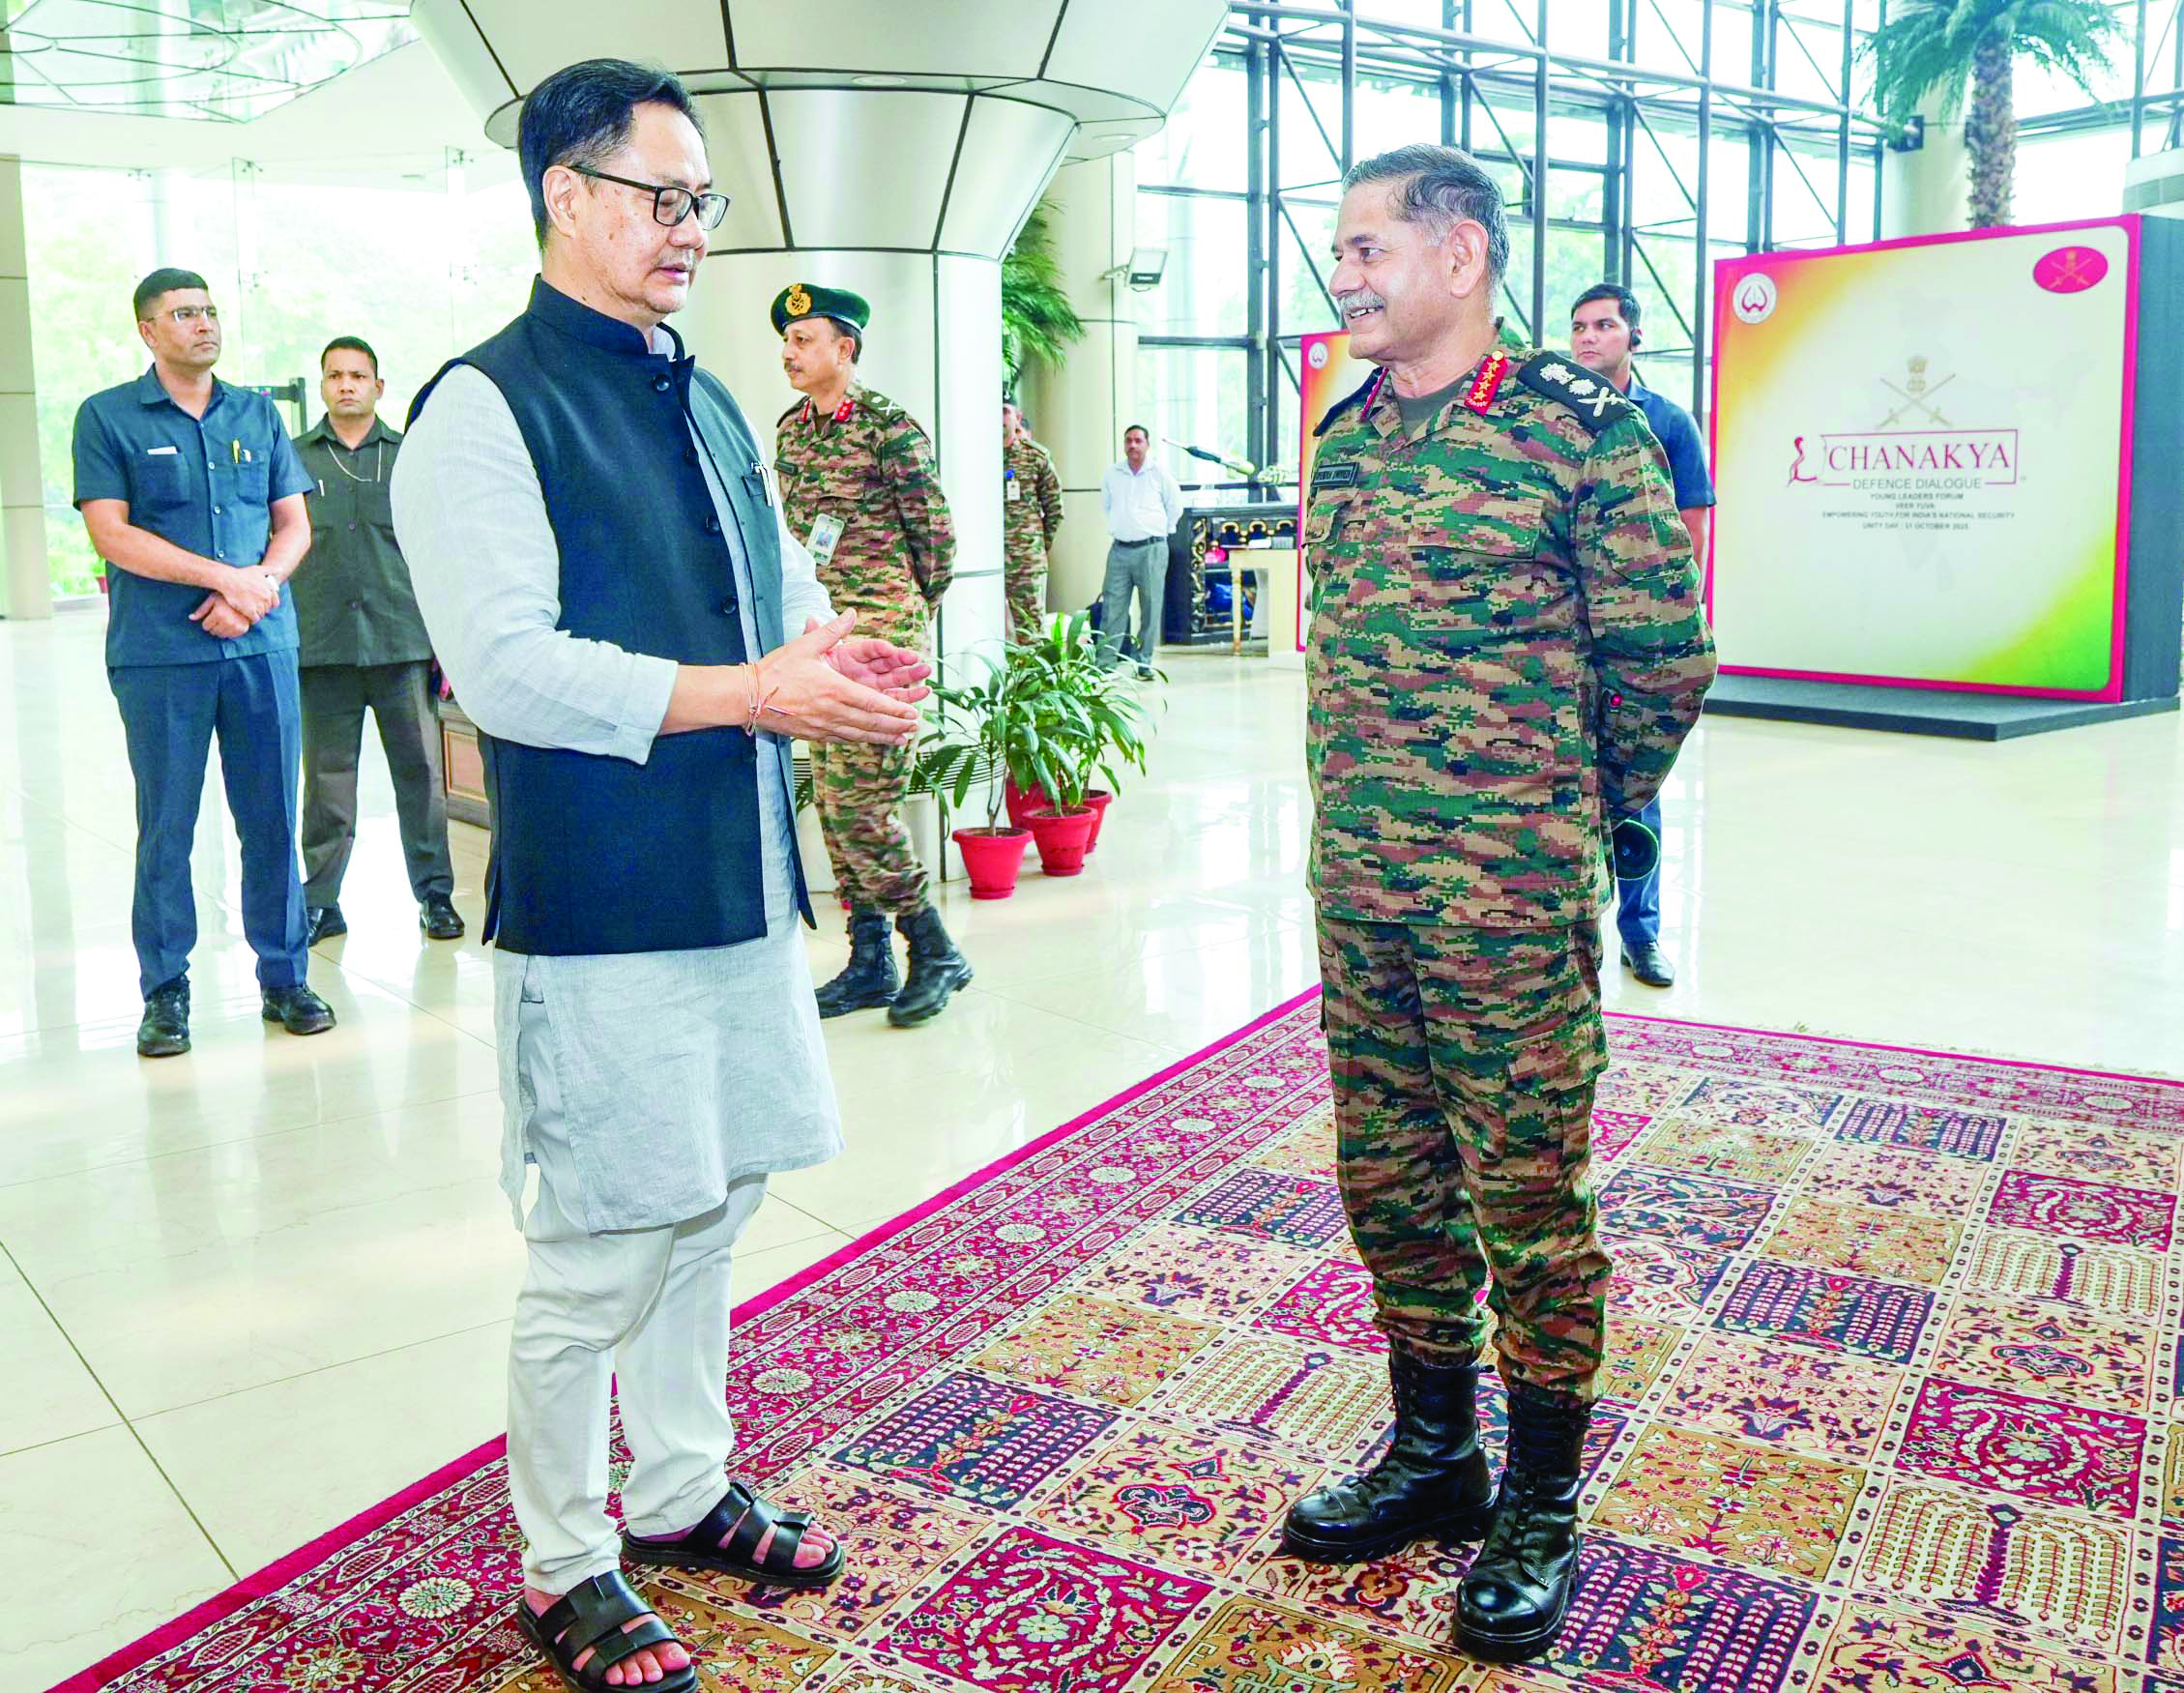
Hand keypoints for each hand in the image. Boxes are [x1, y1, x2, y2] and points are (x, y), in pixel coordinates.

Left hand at [191, 594, 251, 638]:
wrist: (245, 597)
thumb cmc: (225, 597)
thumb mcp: (212, 599)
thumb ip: (201, 610)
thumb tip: (190, 618)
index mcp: (218, 613)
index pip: (206, 626)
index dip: (206, 622)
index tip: (211, 616)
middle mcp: (228, 621)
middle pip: (213, 632)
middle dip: (213, 626)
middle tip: (217, 619)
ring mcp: (236, 626)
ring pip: (222, 635)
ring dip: (220, 630)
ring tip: (223, 621)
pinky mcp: (243, 629)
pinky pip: (231, 636)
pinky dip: (228, 632)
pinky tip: (230, 624)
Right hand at [215, 565, 279, 621]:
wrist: (229, 580)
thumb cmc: (242, 574)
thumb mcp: (258, 569)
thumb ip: (270, 570)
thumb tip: (281, 568)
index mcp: (269, 589)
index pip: (275, 603)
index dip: (268, 604)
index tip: (261, 603)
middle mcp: (266, 597)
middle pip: (267, 609)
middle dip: (261, 608)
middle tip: (253, 607)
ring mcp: (259, 604)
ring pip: (261, 614)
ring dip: (256, 614)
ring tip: (249, 611)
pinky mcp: (250, 611)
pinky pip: (255, 619)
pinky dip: (252, 619)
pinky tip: (247, 616)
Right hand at [755, 613, 921, 745]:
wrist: (748, 696)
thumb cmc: (776, 670)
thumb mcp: (805, 645)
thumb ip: (831, 630)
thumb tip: (851, 613)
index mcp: (834, 690)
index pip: (873, 703)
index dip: (895, 710)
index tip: (912, 713)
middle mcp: (832, 712)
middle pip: (871, 723)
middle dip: (895, 726)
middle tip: (914, 728)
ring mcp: (823, 726)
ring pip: (860, 735)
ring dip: (883, 738)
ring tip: (901, 739)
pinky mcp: (814, 735)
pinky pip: (843, 739)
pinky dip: (861, 740)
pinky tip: (871, 740)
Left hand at [811, 618, 932, 702]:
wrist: (805, 691)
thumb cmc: (808, 668)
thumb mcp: (810, 652)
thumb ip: (818, 638)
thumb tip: (811, 619)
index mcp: (852, 653)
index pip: (871, 649)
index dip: (883, 650)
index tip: (893, 651)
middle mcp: (865, 668)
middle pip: (888, 664)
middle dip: (905, 664)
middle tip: (920, 664)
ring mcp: (870, 685)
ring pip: (894, 682)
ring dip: (911, 681)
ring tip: (926, 681)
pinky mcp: (873, 700)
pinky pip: (891, 699)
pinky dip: (906, 699)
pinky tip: (921, 697)